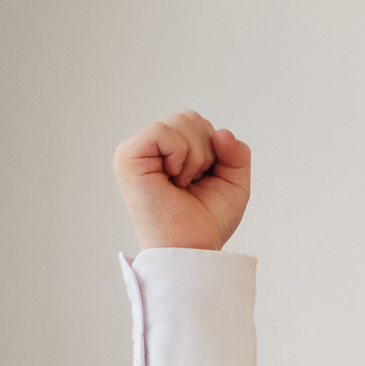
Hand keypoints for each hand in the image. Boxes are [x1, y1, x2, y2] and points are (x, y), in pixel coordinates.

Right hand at [114, 110, 251, 250]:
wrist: (193, 248)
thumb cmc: (206, 220)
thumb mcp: (234, 182)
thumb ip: (236, 153)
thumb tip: (222, 132)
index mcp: (170, 150)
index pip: (200, 123)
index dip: (215, 150)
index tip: (204, 180)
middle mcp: (151, 148)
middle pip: (191, 118)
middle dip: (207, 152)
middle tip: (192, 183)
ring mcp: (137, 150)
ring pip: (181, 121)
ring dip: (196, 157)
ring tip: (182, 183)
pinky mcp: (127, 157)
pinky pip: (163, 131)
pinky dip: (180, 155)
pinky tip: (173, 178)